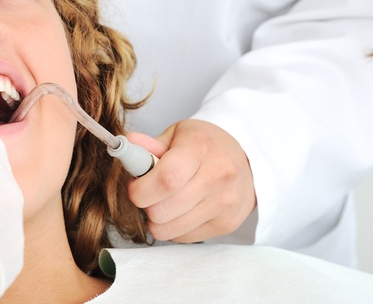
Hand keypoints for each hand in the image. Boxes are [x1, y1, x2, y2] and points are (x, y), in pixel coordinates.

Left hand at [127, 119, 255, 242]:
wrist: (246, 158)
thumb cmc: (204, 144)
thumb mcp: (177, 134)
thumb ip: (150, 145)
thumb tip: (126, 146)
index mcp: (200, 148)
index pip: (167, 179)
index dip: (142, 189)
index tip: (135, 187)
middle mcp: (217, 176)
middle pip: (164, 210)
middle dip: (146, 205)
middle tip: (150, 193)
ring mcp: (225, 203)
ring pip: (170, 229)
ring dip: (157, 219)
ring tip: (164, 201)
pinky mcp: (227, 224)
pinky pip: (184, 238)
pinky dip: (173, 228)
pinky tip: (180, 210)